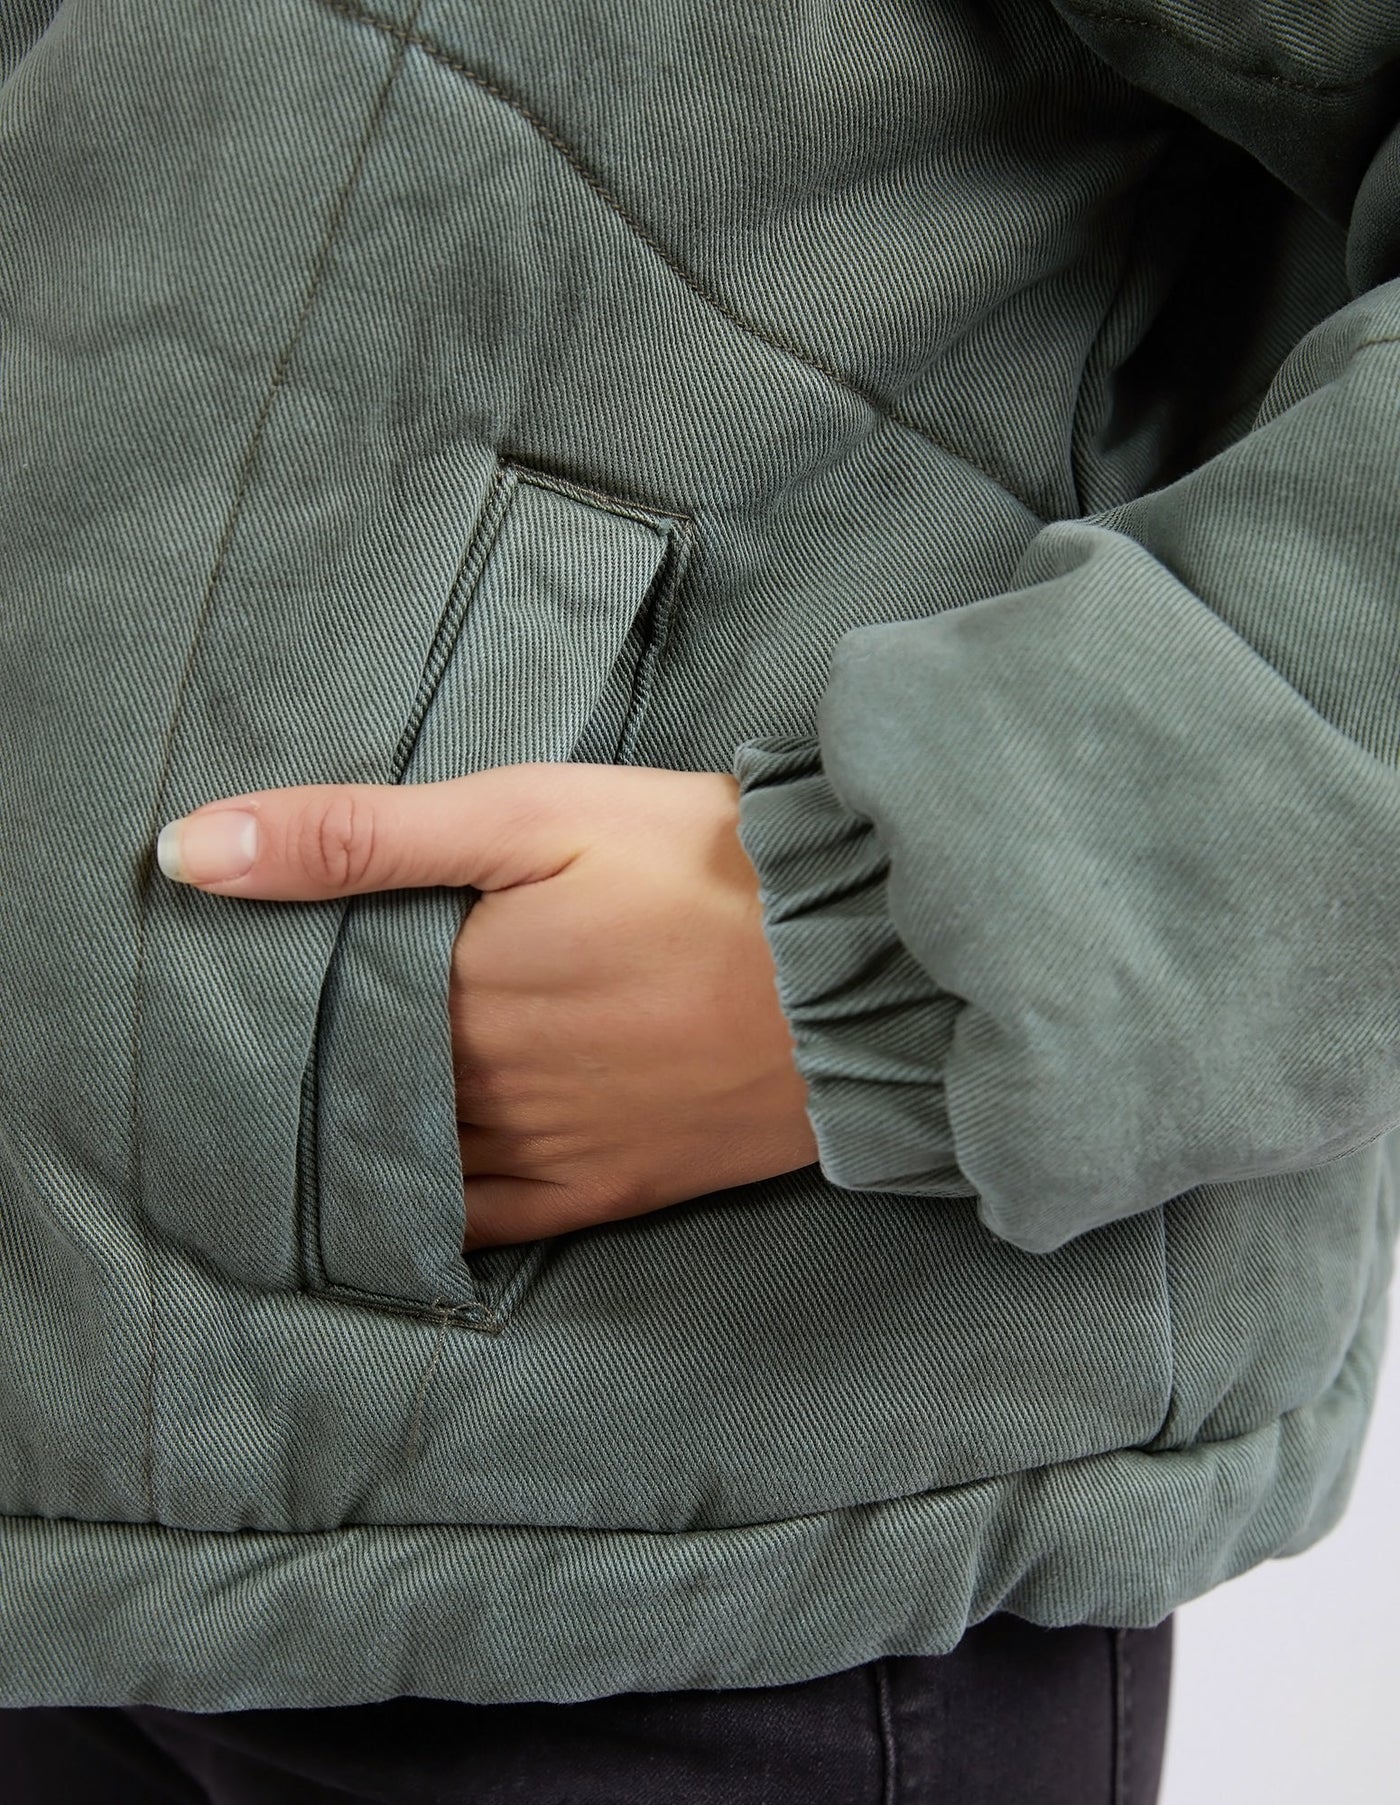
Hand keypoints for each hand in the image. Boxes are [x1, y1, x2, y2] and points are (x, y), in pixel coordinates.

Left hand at [156, 763, 820, 1248]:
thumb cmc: (697, 868)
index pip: (306, 1017)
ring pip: (401, 1164)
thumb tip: (186, 852)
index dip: (252, 1006)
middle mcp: (476, 1091)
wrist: (859, 969)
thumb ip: (359, 837)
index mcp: (448, 993)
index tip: (202, 994)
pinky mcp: (606, 1192)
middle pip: (347, 1092)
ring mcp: (542, 1153)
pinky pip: (480, 1226)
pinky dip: (420, 1215)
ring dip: (344, 1143)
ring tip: (279, 1127)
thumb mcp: (529, 814)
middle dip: (289, 1075)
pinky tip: (382, 1206)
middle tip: (220, 1061)